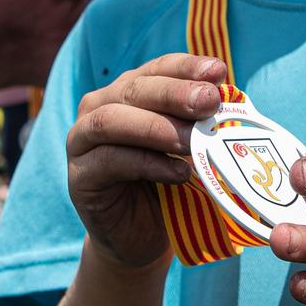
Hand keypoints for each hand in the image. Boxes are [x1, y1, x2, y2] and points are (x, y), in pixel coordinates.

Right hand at [66, 53, 225, 272]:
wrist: (141, 237)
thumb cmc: (168, 184)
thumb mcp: (187, 146)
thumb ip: (199, 122)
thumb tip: (226, 99)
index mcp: (128, 92)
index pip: (156, 68)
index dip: (186, 67)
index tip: (218, 72)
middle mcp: (99, 107)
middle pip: (134, 89)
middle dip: (174, 93)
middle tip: (209, 102)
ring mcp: (82, 141)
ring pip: (112, 120)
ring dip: (157, 127)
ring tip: (193, 141)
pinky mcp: (79, 177)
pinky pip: (110, 160)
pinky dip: (148, 163)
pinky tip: (179, 173)